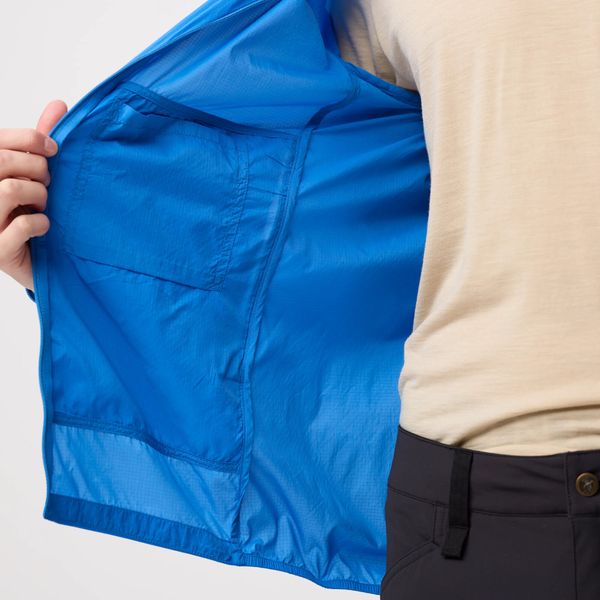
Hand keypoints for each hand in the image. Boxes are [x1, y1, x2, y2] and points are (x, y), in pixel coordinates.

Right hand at [0, 100, 67, 292]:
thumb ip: (39, 144)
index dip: (30, 139)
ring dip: (38, 196)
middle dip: (37, 169)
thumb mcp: (32, 175)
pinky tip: (43, 226)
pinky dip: (40, 223)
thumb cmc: (27, 212)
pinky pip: (21, 226)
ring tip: (43, 205)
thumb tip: (59, 104)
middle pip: (3, 162)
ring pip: (9, 190)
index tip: (53, 149)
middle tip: (48, 182)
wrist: (31, 259)